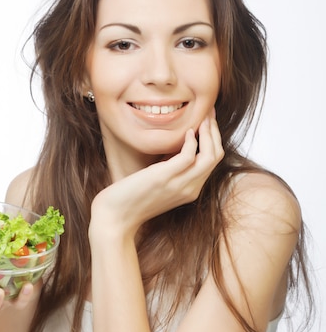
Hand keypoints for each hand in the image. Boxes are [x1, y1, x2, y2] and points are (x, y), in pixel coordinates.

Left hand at [90, 112, 223, 238]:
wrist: (114, 218)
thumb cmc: (130, 201)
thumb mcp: (157, 184)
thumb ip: (169, 170)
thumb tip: (173, 150)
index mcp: (189, 191)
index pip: (212, 162)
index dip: (214, 139)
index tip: (207, 121)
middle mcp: (189, 189)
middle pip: (216, 156)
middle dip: (215, 131)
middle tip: (208, 113)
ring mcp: (179, 185)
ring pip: (210, 155)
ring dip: (209, 132)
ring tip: (201, 118)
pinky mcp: (164, 177)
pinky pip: (190, 155)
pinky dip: (192, 140)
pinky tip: (186, 131)